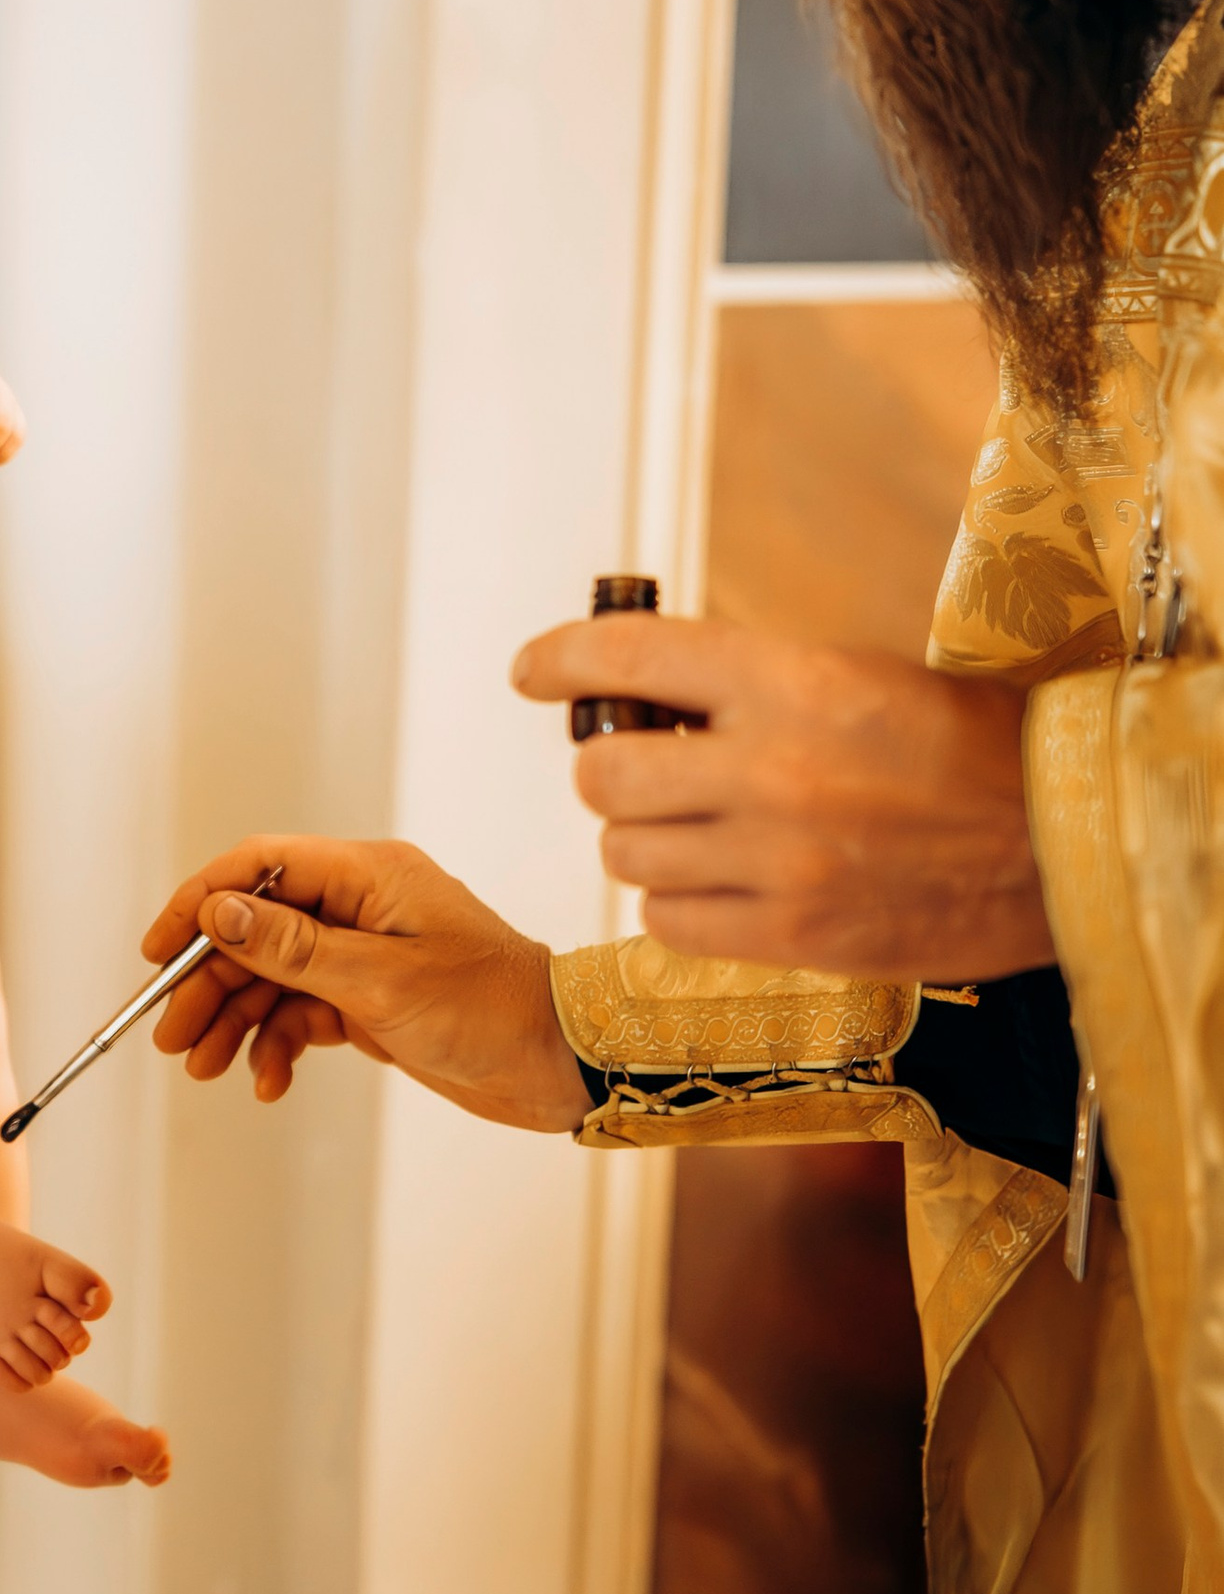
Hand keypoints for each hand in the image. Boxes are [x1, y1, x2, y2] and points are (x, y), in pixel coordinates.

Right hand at [141, 834, 585, 1127]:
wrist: (559, 1063)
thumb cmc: (491, 1008)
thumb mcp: (381, 980)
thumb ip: (293, 947)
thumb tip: (219, 910)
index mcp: (366, 875)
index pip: (258, 867)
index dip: (199, 903)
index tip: (157, 952)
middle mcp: (359, 906)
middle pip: (255, 930)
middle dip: (209, 982)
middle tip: (173, 1035)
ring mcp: (364, 954)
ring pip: (272, 978)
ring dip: (235, 1020)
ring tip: (207, 1066)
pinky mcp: (371, 999)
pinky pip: (302, 1013)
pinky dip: (277, 1044)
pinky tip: (267, 1081)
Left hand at [511, 614, 1048, 974]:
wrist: (1061, 842)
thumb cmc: (958, 746)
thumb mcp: (851, 677)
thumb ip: (742, 685)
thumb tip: (632, 697)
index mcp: (789, 681)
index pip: (626, 657)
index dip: (559, 659)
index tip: (532, 670)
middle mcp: (769, 769)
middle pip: (601, 772)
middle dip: (612, 767)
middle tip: (651, 765)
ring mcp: (775, 861)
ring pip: (625, 852)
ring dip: (645, 837)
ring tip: (703, 827)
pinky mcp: (791, 937)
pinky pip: (666, 921)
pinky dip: (677, 902)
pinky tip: (724, 882)